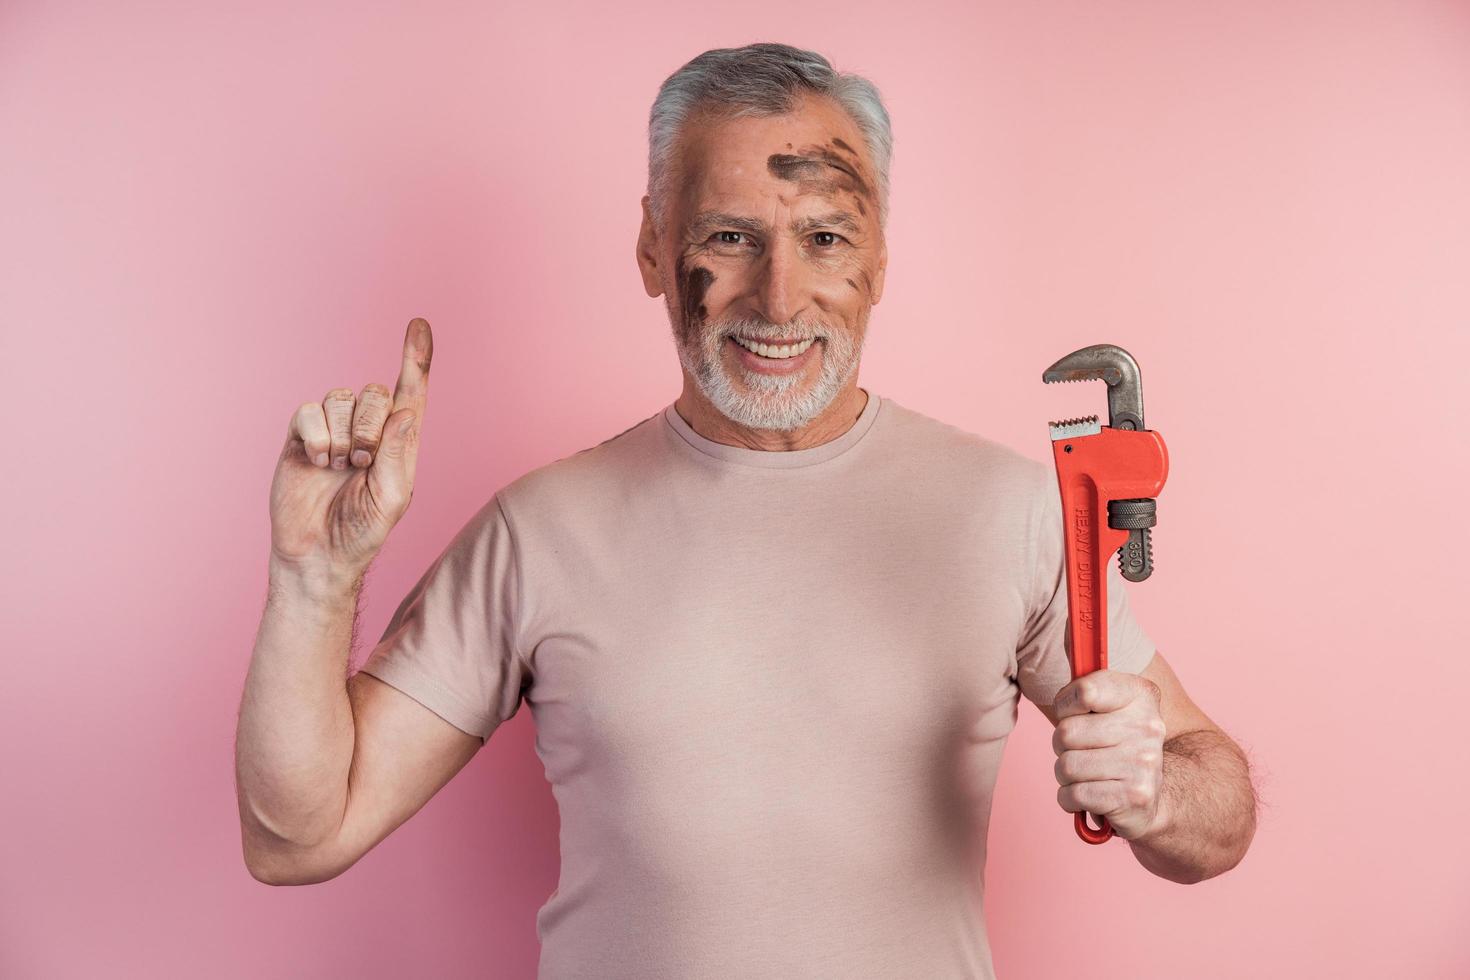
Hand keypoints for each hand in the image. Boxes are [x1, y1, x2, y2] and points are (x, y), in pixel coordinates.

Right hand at [268, 317, 432, 576]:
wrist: (317, 554)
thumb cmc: (362, 532)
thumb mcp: (392, 499)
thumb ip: (397, 454)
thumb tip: (403, 412)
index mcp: (399, 441)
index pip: (410, 392)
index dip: (415, 359)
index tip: (419, 325)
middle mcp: (368, 430)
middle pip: (373, 392)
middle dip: (369, 427)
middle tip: (361, 464)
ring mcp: (334, 431)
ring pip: (340, 398)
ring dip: (341, 435)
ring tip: (338, 468)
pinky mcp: (302, 437)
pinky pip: (309, 411)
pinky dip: (315, 435)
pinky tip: (317, 461)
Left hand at [1051, 669, 1166, 840]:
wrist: (1151, 797)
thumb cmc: (1114, 743)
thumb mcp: (1105, 702)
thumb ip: (1083, 670)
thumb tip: (1066, 622)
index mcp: (1141, 695)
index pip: (1084, 691)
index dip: (1067, 705)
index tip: (1076, 712)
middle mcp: (1148, 726)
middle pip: (1066, 732)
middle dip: (1063, 745)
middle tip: (1084, 750)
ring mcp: (1143, 763)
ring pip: (1065, 766)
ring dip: (1067, 775)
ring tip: (1089, 774)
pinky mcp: (1134, 797)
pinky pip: (1071, 795)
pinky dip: (1071, 799)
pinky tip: (1092, 795)